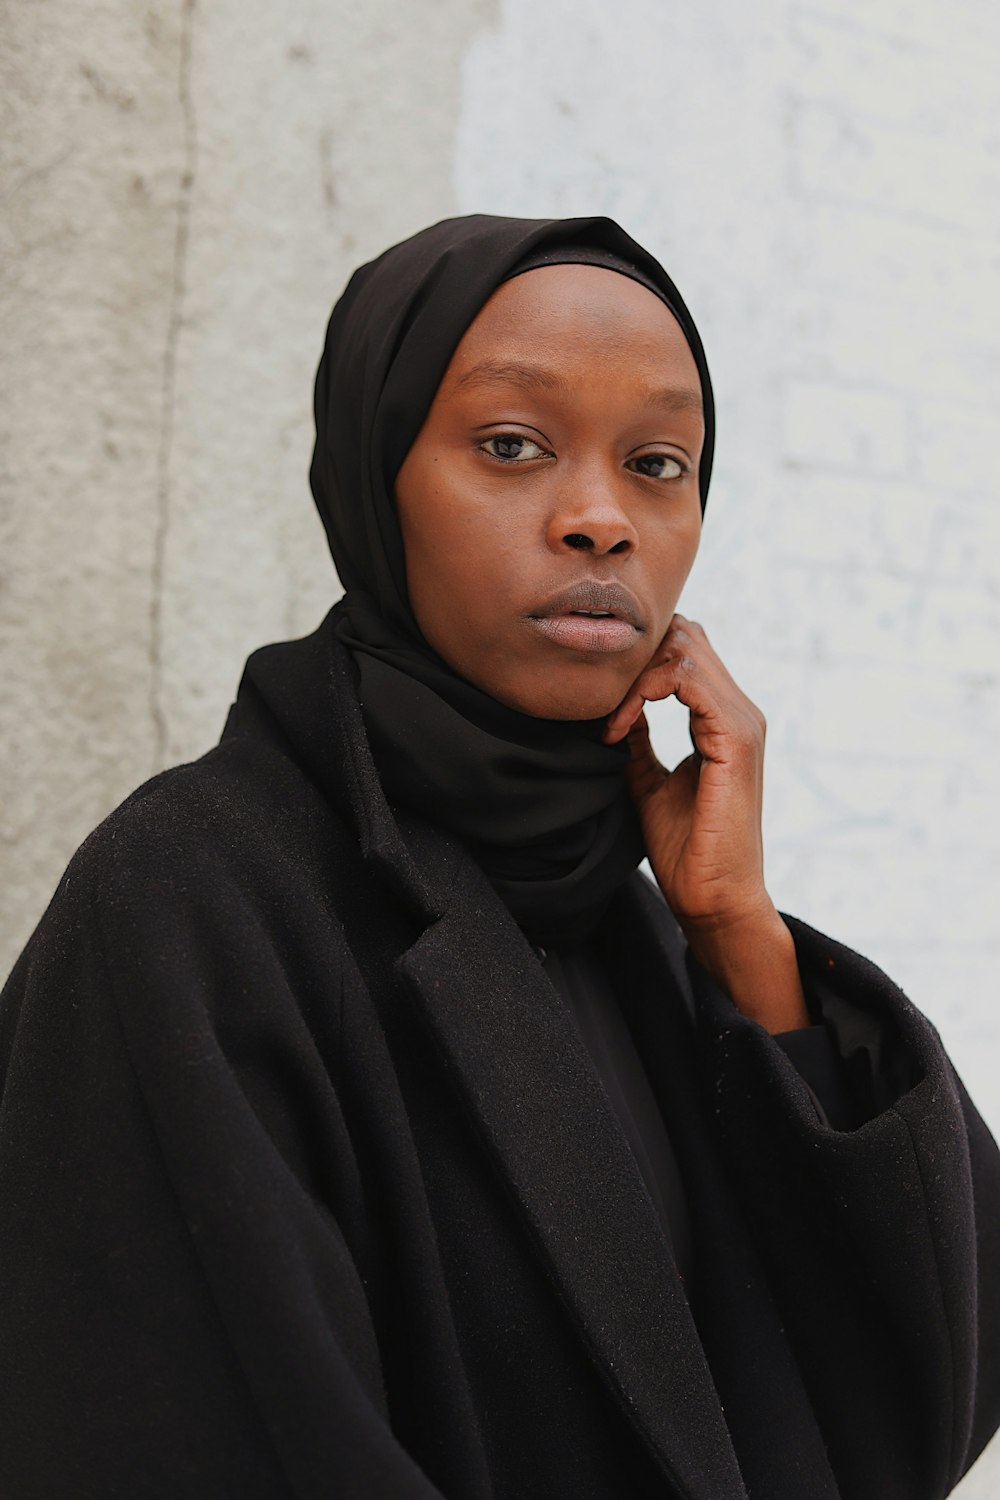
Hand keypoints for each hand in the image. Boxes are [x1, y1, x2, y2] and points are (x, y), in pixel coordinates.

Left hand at [604, 614, 807, 1031]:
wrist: (713, 899)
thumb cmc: (686, 849)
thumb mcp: (648, 780)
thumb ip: (639, 740)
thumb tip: (615, 708)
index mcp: (724, 719)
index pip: (683, 650)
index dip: (636, 663)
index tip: (599, 709)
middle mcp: (740, 712)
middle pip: (686, 636)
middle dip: (633, 658)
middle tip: (599, 702)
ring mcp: (743, 723)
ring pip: (686, 648)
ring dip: (634, 675)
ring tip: (609, 720)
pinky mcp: (736, 740)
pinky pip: (688, 680)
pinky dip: (645, 692)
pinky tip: (620, 728)